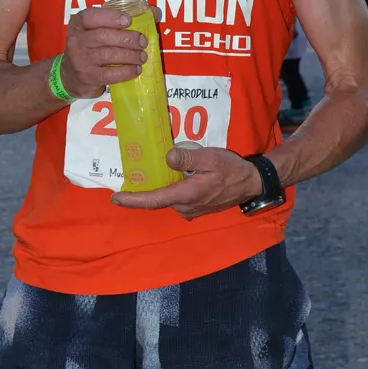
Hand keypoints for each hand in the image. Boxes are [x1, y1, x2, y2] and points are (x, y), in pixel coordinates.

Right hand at [61, 5, 145, 99]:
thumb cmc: (90, 48)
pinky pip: (109, 73)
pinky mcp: (88, 77)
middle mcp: (76, 40)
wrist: (70, 76)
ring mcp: (81, 60)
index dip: (110, 17)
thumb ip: (121, 20)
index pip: (91, 16)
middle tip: (142, 41)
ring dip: (130, 55)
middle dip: (126, 38)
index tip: (127, 21)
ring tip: (142, 56)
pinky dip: (126, 71)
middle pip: (103, 36)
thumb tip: (154, 11)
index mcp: (79, 24)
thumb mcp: (97, 31)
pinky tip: (136, 69)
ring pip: (108, 54)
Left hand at [112, 145, 261, 218]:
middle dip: (142, 192)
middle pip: (157, 200)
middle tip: (128, 180)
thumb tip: (168, 158)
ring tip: (147, 174)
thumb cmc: (232, 170)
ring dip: (158, 189)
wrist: (251, 183)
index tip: (116, 198)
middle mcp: (185, 207)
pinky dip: (169, 190)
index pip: (153, 200)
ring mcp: (191, 210)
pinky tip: (169, 178)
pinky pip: (177, 200)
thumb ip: (188, 157)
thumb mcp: (210, 157)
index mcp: (186, 195)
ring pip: (168, 200)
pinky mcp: (196, 208)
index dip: (133, 200)